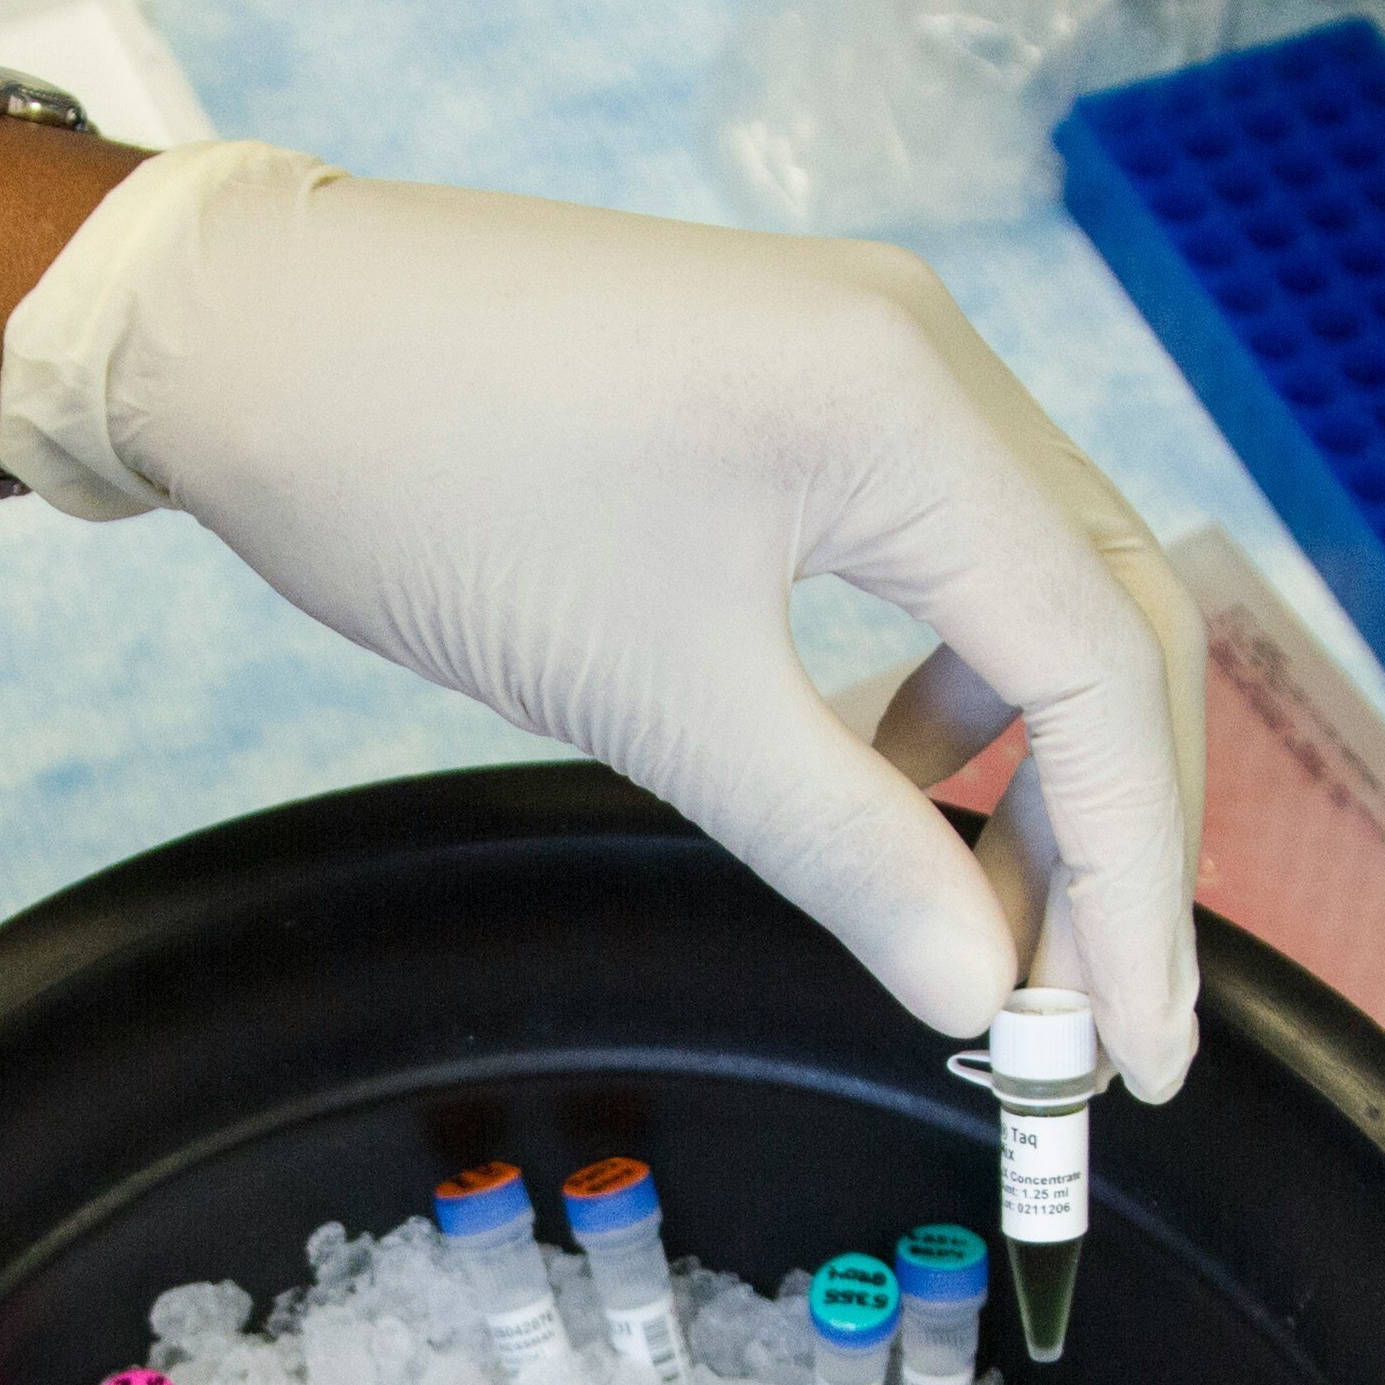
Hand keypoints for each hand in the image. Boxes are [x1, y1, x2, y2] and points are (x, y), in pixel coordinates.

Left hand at [0, 146, 1209, 1095]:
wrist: (245, 331)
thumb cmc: (425, 484)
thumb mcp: (648, 695)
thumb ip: (845, 847)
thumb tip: (979, 992)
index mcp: (909, 408)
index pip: (1105, 669)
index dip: (1139, 879)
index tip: (1130, 1054)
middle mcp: (928, 355)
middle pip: (1113, 623)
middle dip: (1118, 837)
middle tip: (1090, 1023)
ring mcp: (872, 355)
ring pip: (1038, 590)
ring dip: (1039, 768)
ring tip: (986, 927)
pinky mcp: (806, 381)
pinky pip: (946, 552)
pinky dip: (952, 690)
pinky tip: (890, 778)